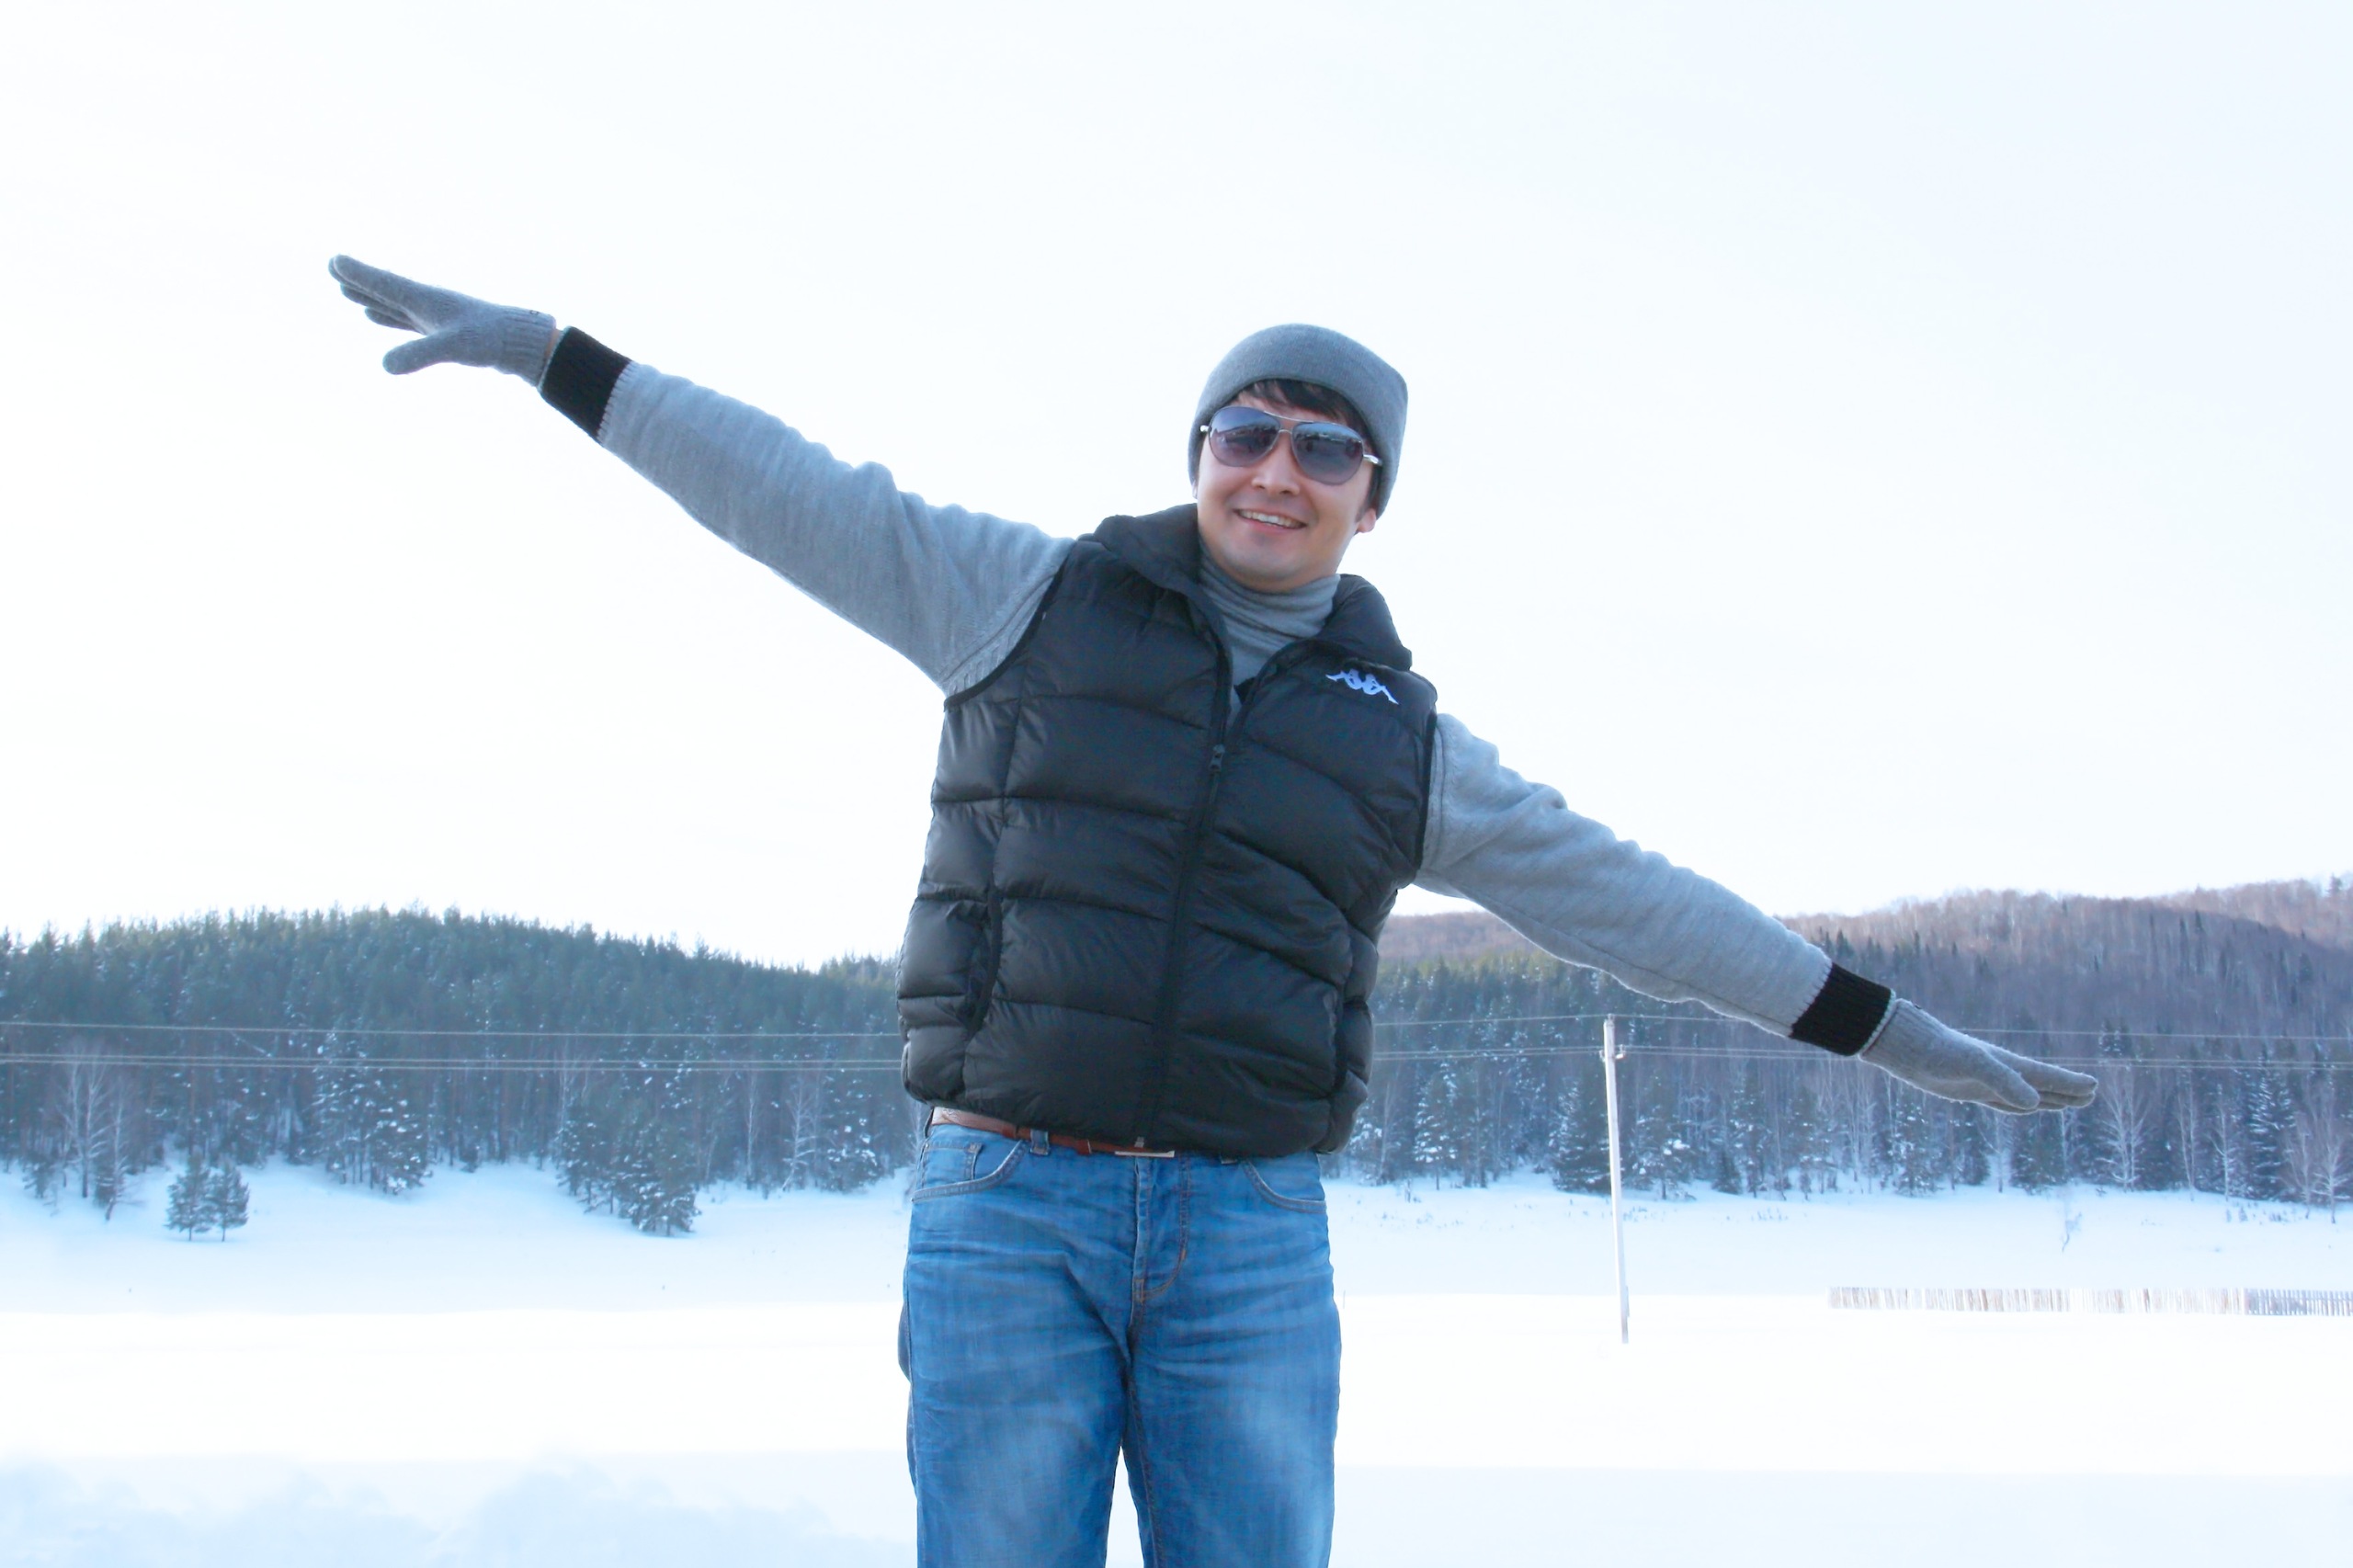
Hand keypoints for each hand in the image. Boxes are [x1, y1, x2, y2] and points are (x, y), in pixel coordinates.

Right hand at [328, 255, 557, 381]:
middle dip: (358, 279)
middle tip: (332, 267)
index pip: (384, 284)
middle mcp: (426, 303)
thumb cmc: (491, 341)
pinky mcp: (442, 331)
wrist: (523, 344)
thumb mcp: (454, 348)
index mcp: (425, 299)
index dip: (358, 273)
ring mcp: (434, 316)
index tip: (334, 260)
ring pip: (392, 303)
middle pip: (384, 289)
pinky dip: (387, 315)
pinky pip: (405, 319)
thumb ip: (420, 354)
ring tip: (346, 290)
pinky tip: (376, 316)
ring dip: (368, 296)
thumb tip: (385, 366)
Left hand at [1861, 1001, 2097, 1113]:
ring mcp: (1985, 1081)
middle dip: (2067, 1092)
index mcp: (2008, 1065)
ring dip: (2048, 1099)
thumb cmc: (1937, 1051)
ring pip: (2025, 1093)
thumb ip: (2004, 1082)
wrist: (1904, 1046)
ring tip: (2067, 1103)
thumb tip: (2035, 1104)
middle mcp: (2000, 1072)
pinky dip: (2019, 1105)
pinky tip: (2025, 1107)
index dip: (2070, 1084)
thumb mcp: (1973, 1065)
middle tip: (2092, 1095)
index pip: (2047, 1076)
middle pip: (2042, 1085)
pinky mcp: (1967, 1090)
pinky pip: (2001, 1100)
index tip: (2094, 1087)